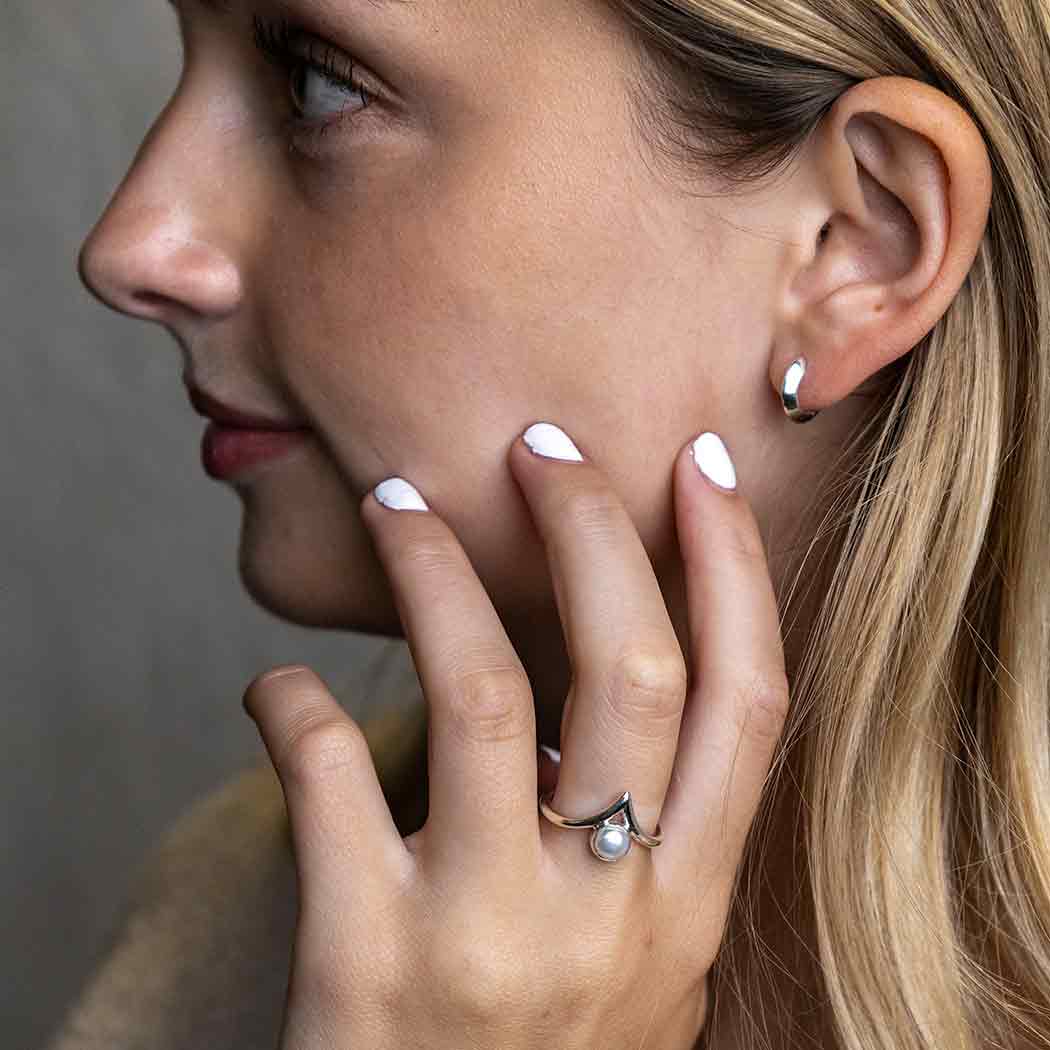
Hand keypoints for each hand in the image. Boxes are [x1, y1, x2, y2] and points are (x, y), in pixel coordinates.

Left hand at [243, 423, 789, 1049]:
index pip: (750, 699)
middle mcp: (611, 909)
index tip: (699, 468)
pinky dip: (292, 704)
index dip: (735, 568)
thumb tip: (596, 692)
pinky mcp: (368, 960)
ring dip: (430, 571)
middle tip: (537, 447)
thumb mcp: (636, 962)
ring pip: (477, 687)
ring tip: (391, 500)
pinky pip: (326, 775)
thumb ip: (647, 843)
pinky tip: (276, 685)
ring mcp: (491, 933)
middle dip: (589, 528)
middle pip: (630, 664)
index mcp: (688, 901)